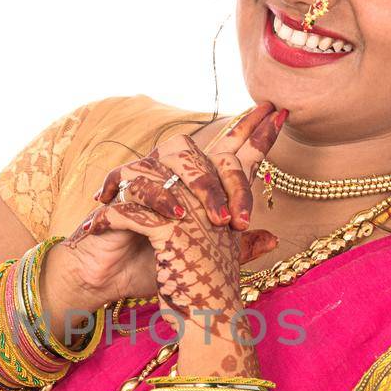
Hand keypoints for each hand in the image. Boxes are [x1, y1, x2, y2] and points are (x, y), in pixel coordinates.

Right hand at [63, 102, 286, 322]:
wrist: (111, 279)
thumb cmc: (155, 265)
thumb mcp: (202, 258)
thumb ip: (238, 249)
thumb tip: (274, 238)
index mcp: (195, 185)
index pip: (228, 151)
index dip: (252, 132)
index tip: (279, 111)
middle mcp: (171, 174)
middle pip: (207, 153)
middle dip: (231, 183)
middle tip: (242, 220)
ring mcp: (146, 178)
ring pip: (176, 156)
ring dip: (201, 186)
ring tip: (217, 220)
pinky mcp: (120, 191)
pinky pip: (141, 180)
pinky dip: (162, 198)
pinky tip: (178, 216)